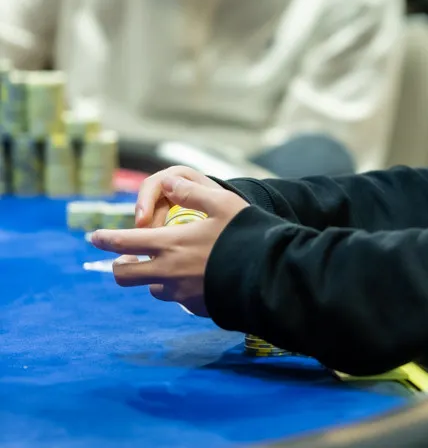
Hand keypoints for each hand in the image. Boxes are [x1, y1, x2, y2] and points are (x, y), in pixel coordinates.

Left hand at [90, 176, 249, 316]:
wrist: (268, 273)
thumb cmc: (246, 234)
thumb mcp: (224, 203)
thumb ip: (193, 192)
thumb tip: (168, 184)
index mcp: (170, 243)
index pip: (124, 243)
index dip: (105, 239)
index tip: (95, 237)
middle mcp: (168, 271)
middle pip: (124, 275)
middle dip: (119, 265)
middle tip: (126, 258)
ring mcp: (180, 292)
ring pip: (152, 288)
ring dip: (154, 278)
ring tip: (171, 267)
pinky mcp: (196, 306)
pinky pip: (178, 299)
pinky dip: (179, 289)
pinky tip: (198, 279)